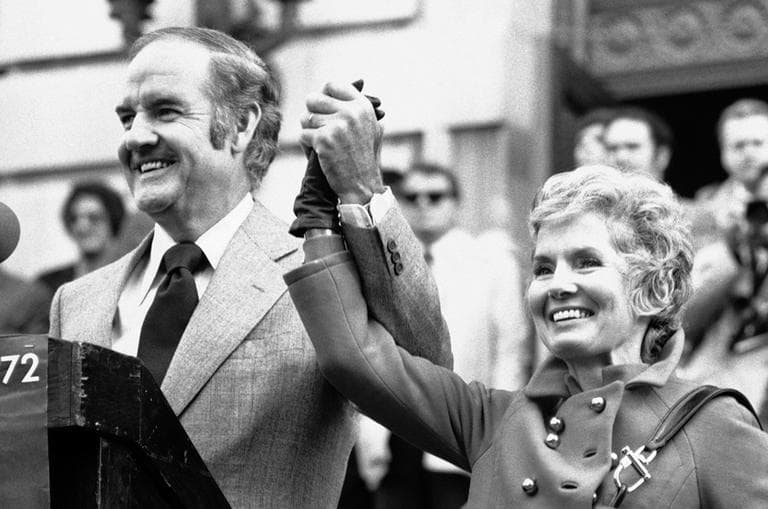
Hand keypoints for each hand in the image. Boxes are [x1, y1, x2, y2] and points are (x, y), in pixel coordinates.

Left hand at [299, 81, 384, 203]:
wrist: (362, 185)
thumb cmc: (366, 159)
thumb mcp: (373, 128)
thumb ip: (362, 107)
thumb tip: (358, 82)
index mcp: (362, 106)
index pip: (331, 85)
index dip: (323, 97)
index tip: (323, 109)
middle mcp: (351, 112)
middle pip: (314, 99)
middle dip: (312, 114)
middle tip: (317, 128)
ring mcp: (337, 125)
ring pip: (306, 118)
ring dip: (309, 132)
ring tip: (321, 145)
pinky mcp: (324, 140)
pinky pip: (303, 135)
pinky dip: (307, 146)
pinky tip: (319, 155)